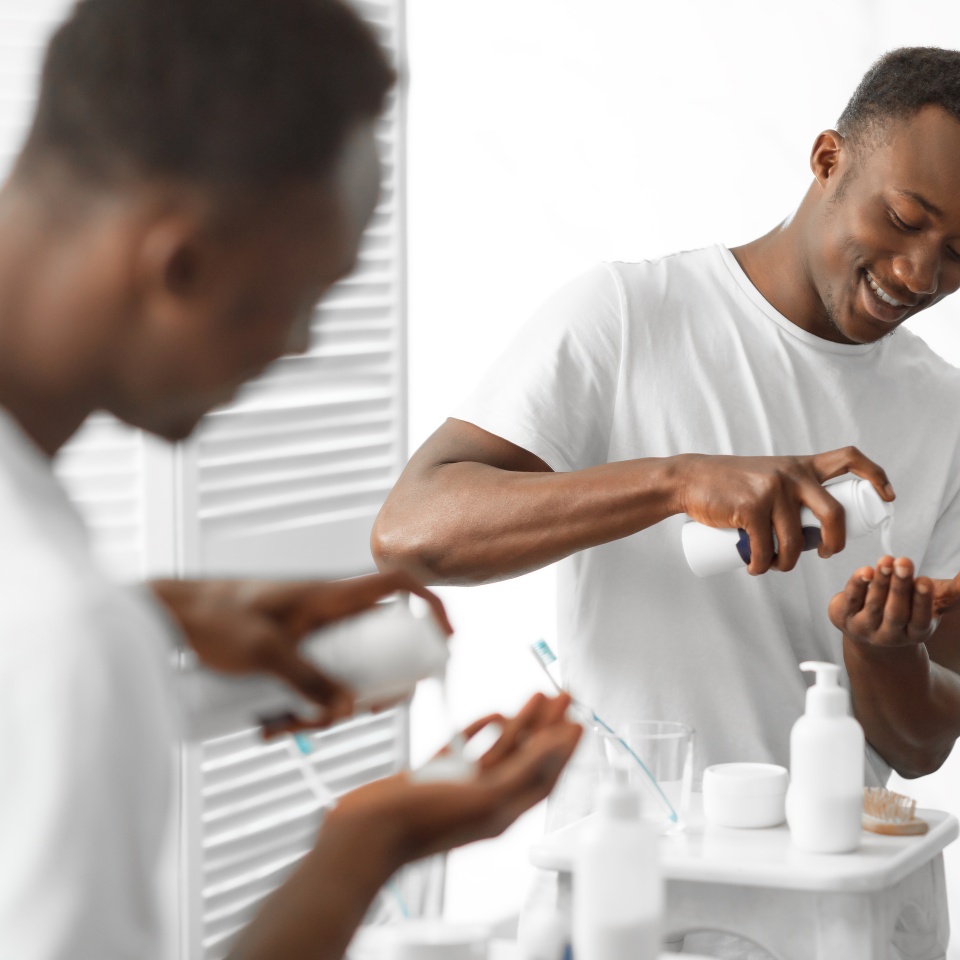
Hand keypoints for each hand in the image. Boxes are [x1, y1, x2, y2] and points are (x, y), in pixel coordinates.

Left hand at [151, 570, 452, 732]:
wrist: (169, 617)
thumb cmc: (213, 617)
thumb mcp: (263, 651)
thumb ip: (308, 680)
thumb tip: (348, 708)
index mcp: (330, 596)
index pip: (396, 586)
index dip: (430, 605)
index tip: (444, 640)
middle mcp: (328, 614)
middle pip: (375, 650)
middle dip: (366, 692)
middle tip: (345, 718)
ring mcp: (310, 636)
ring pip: (342, 675)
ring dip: (323, 709)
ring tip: (281, 728)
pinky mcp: (291, 655)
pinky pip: (312, 684)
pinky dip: (299, 708)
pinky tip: (268, 726)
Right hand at [326, 692, 581, 868]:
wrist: (364, 835)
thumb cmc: (421, 822)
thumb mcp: (483, 796)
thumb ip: (524, 769)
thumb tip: (560, 742)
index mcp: (502, 810)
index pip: (546, 776)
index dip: (566, 749)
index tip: (580, 720)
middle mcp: (485, 798)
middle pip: (528, 758)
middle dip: (550, 727)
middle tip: (566, 696)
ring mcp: (459, 786)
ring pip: (501, 750)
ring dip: (522, 722)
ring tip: (540, 694)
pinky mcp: (435, 776)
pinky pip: (467, 750)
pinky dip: (482, 730)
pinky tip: (492, 715)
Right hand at [677, 446, 892, 574]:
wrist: (690, 479)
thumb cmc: (729, 483)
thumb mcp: (767, 475)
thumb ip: (790, 491)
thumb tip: (813, 531)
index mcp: (801, 465)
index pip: (848, 458)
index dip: (875, 475)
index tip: (887, 496)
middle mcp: (792, 475)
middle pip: (834, 513)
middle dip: (837, 542)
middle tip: (826, 555)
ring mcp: (771, 491)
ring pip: (797, 541)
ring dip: (787, 564)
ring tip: (774, 567)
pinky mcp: (750, 508)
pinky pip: (766, 549)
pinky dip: (761, 566)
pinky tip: (756, 568)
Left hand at [828, 556, 959, 647]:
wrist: (869, 631)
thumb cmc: (907, 610)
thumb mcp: (931, 603)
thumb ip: (953, 592)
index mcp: (915, 633)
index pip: (920, 620)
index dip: (922, 600)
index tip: (924, 580)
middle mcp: (890, 635)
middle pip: (896, 612)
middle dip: (900, 587)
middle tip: (903, 562)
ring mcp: (865, 628)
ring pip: (874, 605)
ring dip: (880, 581)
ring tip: (886, 560)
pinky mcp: (843, 618)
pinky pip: (851, 600)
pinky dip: (857, 585)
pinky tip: (865, 571)